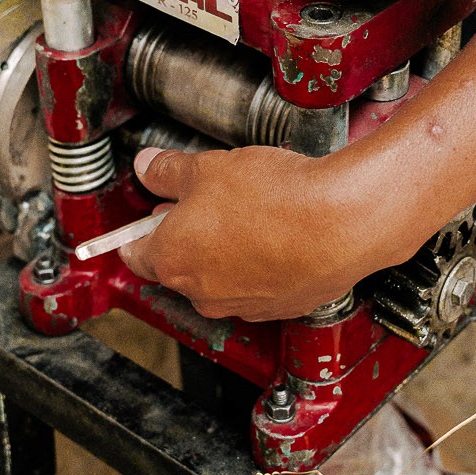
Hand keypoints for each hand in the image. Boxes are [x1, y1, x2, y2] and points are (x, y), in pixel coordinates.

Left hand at [121, 144, 393, 321]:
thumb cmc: (276, 198)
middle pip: (178, 264)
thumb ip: (169, 171)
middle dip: (188, 234)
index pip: (133, 253)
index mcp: (172, 259)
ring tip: (253, 212)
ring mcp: (242, 305)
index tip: (148, 214)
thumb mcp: (208, 167)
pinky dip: (262, 264)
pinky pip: (257, 285)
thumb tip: (148, 167)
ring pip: (219, 277)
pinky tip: (279, 232)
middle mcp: (202, 292)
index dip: (138, 228)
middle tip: (210, 199)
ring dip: (227, 251)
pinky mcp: (280, 308)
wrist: (342, 222)